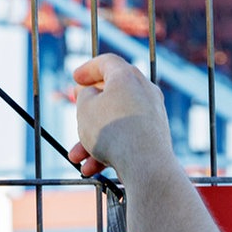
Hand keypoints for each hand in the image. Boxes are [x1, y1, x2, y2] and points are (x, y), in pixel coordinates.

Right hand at [68, 54, 174, 180]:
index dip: (88, 69)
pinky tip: (91, 168)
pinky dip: (109, 151)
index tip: (75, 78)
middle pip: (112, 95)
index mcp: (127, 77)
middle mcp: (145, 91)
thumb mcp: (85, 108)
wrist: (147, 164)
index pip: (107, 63)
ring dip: (93, 140)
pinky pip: (128, 139)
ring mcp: (153, 115)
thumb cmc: (113, 131)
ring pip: (116, 123)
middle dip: (89, 110)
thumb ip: (85, 96)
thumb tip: (92, 94)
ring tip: (76, 157)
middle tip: (77, 111)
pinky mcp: (156, 138)